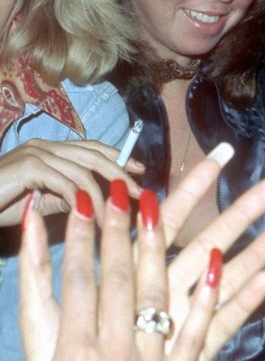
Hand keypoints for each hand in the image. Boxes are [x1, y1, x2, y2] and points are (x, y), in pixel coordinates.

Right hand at [0, 137, 142, 226]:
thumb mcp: (40, 202)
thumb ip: (66, 197)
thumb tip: (97, 202)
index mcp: (49, 151)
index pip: (92, 148)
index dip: (119, 157)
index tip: (140, 171)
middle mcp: (44, 146)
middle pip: (94, 154)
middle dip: (120, 173)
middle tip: (139, 192)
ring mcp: (35, 153)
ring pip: (84, 169)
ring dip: (105, 192)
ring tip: (120, 212)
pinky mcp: (29, 166)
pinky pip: (66, 181)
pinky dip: (84, 198)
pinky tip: (95, 213)